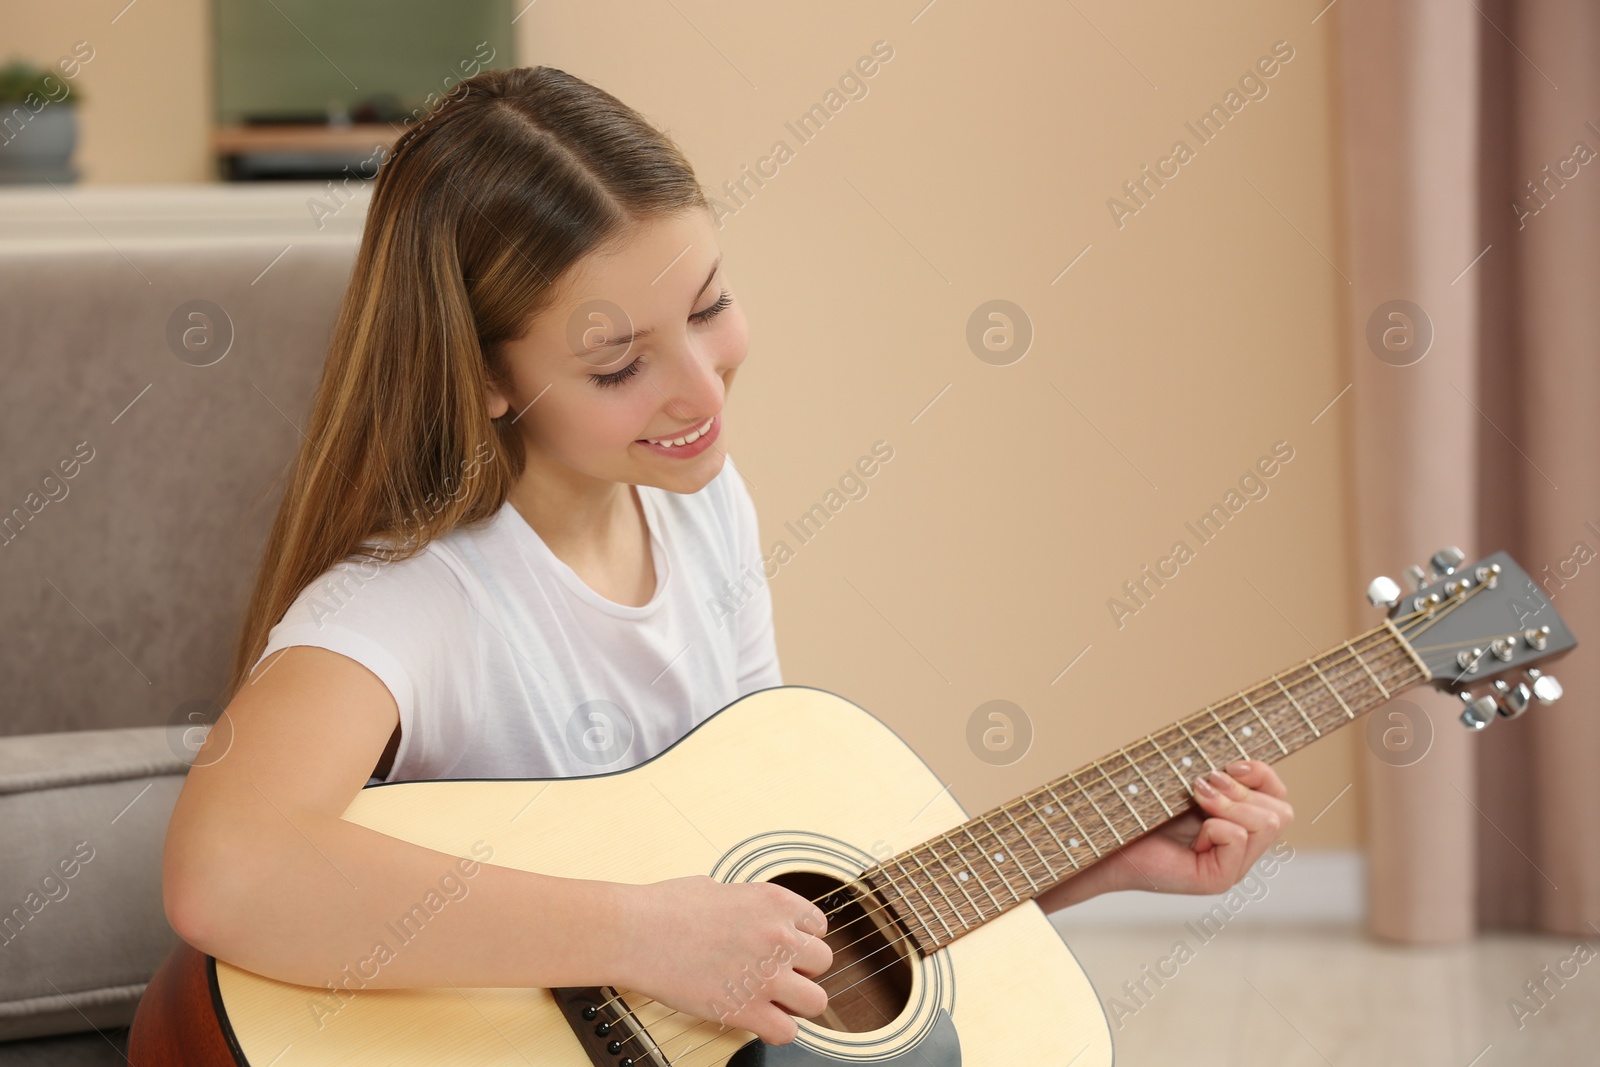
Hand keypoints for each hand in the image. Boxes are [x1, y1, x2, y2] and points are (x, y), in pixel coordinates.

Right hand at [615, 875, 831, 1045]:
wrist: (636, 933)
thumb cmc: (666, 907)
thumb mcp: (719, 888)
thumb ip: (748, 906)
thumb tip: (751, 917)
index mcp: (774, 902)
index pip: (818, 926)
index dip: (801, 938)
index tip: (785, 946)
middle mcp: (779, 937)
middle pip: (823, 961)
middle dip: (802, 969)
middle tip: (777, 972)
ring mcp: (766, 976)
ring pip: (816, 1001)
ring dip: (797, 1001)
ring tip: (774, 999)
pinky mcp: (745, 1010)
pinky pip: (787, 1031)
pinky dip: (777, 1030)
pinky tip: (760, 1020)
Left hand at [1038, 760, 1292, 909]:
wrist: (1107, 839)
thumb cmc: (1143, 809)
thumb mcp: (1190, 785)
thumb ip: (1221, 776)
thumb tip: (1240, 766)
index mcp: (1240, 824)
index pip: (1279, 796)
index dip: (1261, 774)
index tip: (1228, 765)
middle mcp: (1243, 849)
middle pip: (1281, 812)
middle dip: (1242, 792)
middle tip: (1201, 790)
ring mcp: (1233, 867)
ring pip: (1266, 824)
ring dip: (1229, 804)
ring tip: (1196, 803)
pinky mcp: (1217, 879)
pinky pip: (1237, 839)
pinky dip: (1216, 826)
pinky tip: (1193, 834)